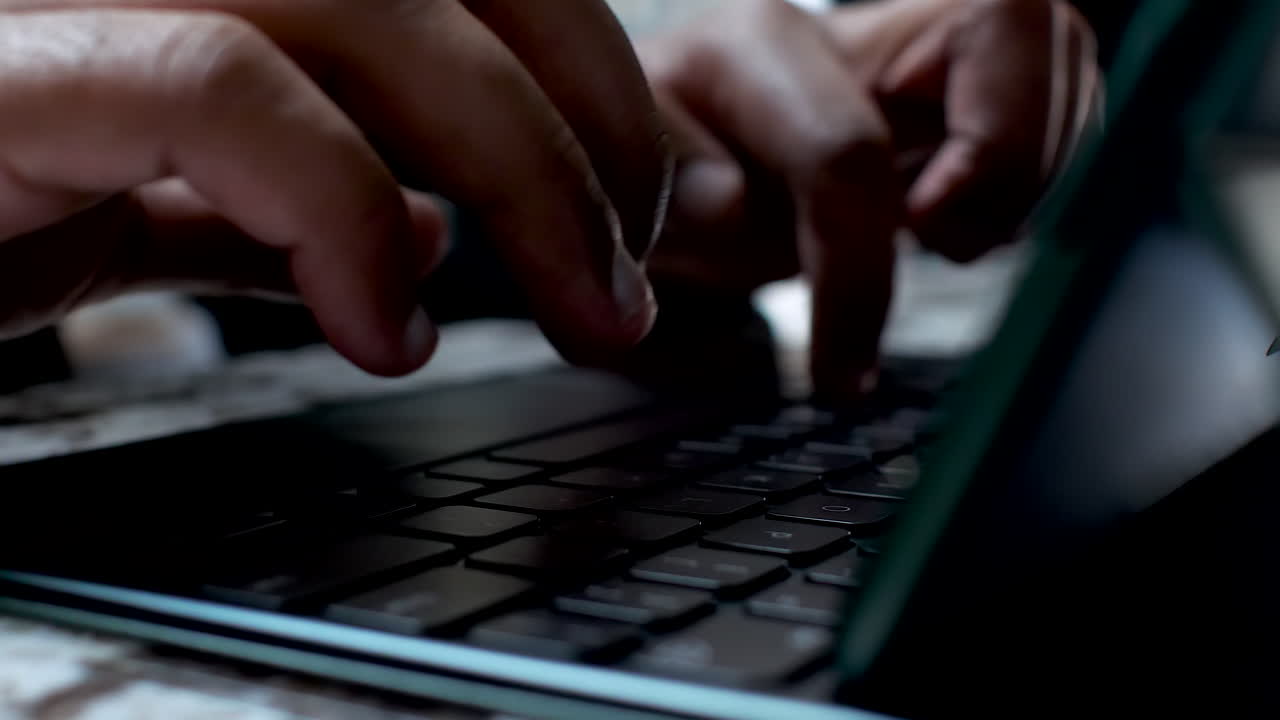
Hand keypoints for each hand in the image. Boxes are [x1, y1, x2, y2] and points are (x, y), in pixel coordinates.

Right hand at [0, 0, 670, 375]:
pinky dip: (339, 207)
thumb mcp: (148, 189)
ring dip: (523, 175)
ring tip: (575, 309)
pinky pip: (222, 87)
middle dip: (594, 127)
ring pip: (369, 7)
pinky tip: (382, 325)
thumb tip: (425, 216)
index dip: (591, 74)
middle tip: (629, 284)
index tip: (634, 215)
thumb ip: (281, 184)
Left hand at [640, 0, 1099, 400]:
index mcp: (756, 45)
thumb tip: (733, 205)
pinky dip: (1040, 183)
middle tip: (939, 240)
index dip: (857, 264)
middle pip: (1018, 31)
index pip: (846, 150)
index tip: (842, 357)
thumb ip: (671, 187)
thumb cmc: (675, 167)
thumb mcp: (640, 187)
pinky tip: (966, 218)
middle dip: (1001, 165)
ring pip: (1066, 68)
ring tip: (946, 234)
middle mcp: (859, 25)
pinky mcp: (987, 87)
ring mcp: (934, 45)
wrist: (706, 155)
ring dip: (1029, 178)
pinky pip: (1069, 115)